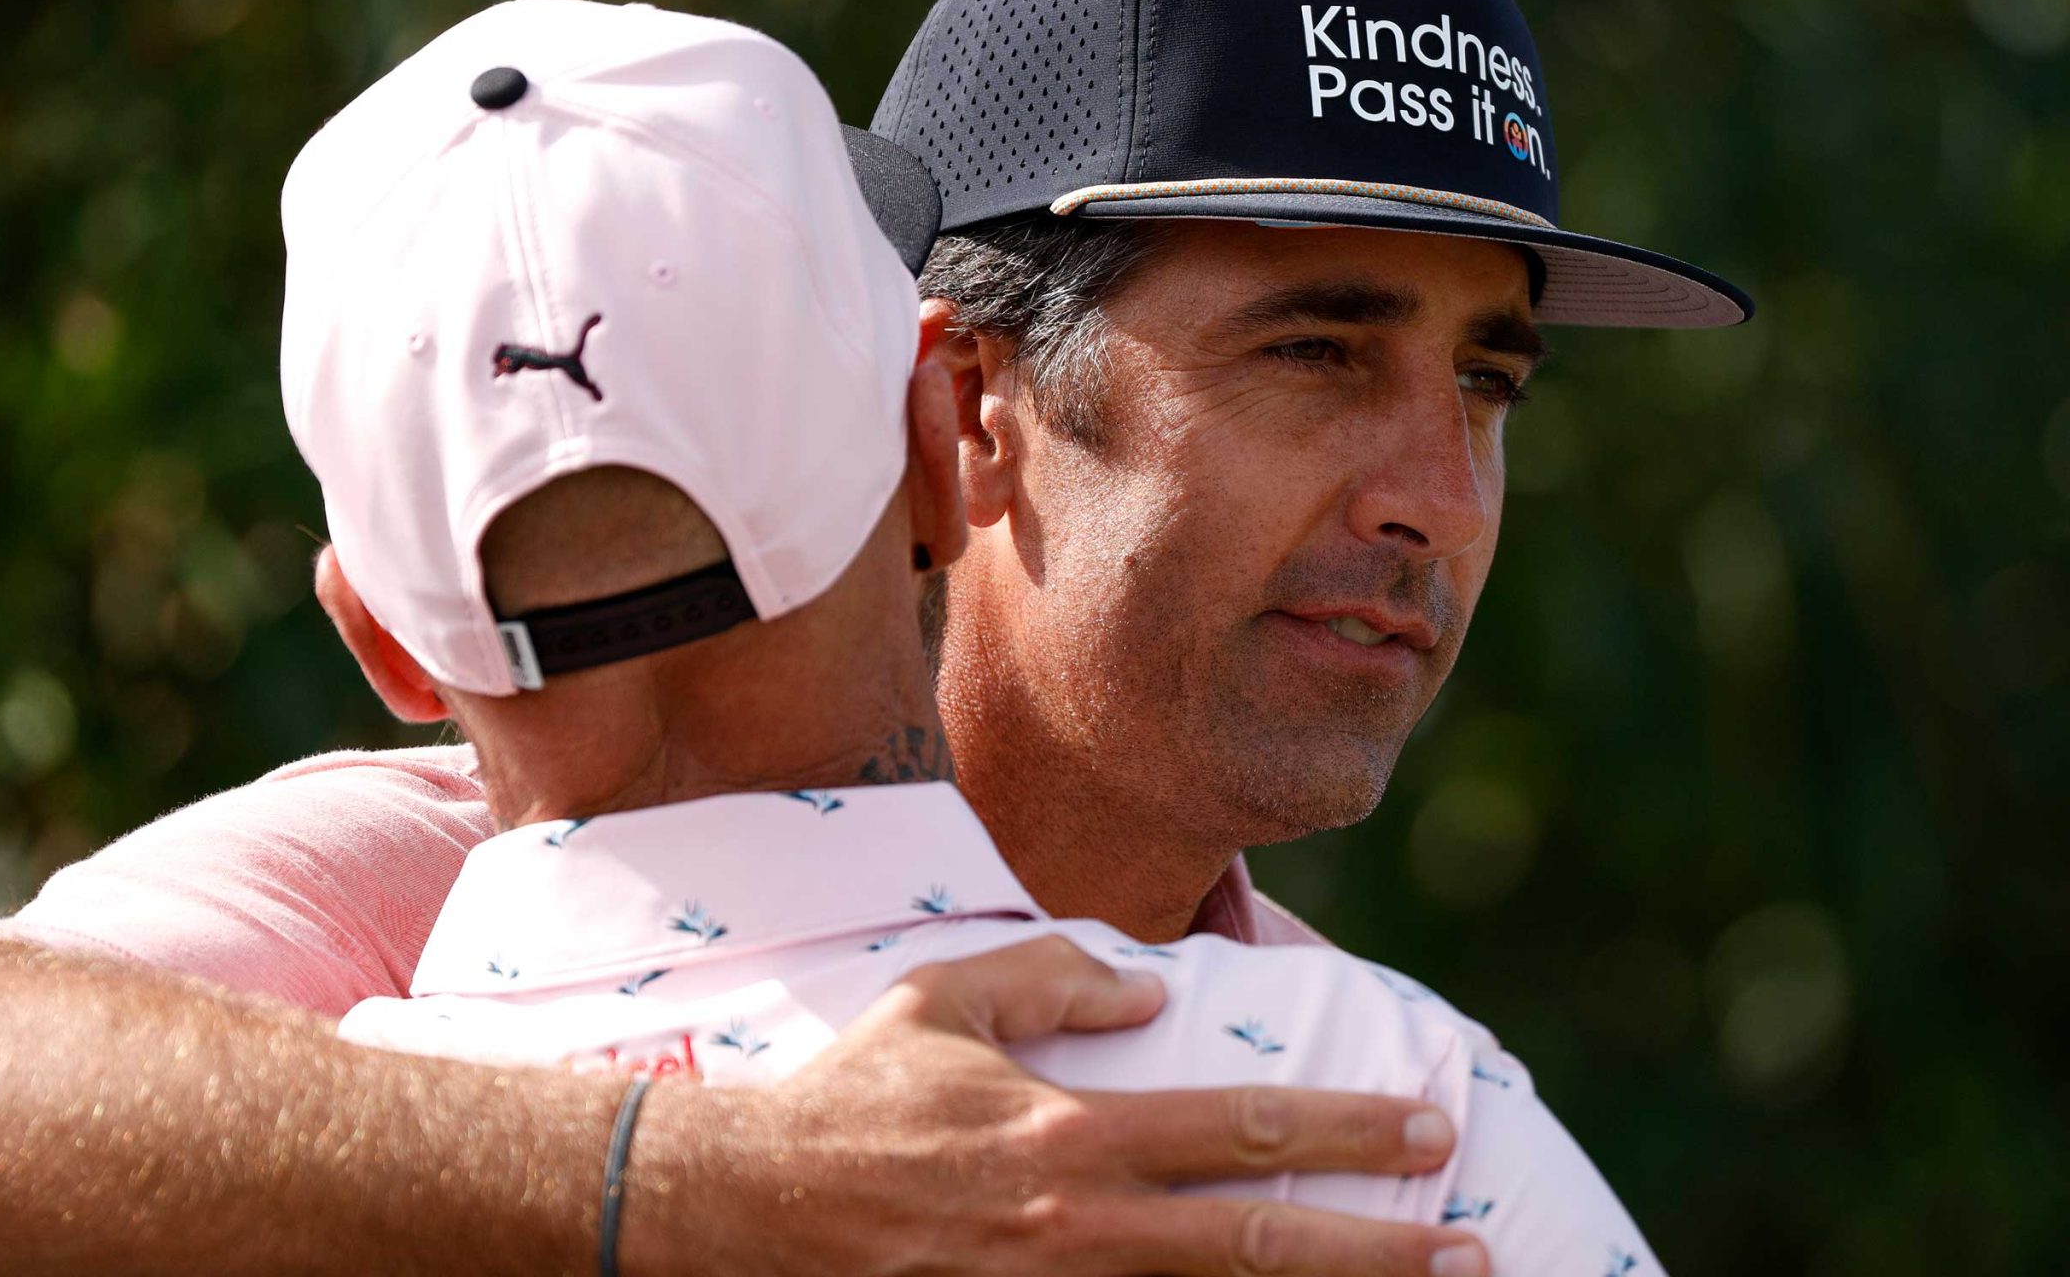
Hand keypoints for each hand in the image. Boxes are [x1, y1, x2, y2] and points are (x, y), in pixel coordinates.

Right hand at [622, 935, 1484, 1276]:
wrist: (756, 1208)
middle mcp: (1079, 1224)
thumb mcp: (944, 998)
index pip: (1237, 1127)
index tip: (1428, 1127)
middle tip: (1474, 1250)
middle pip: (1256, 1244)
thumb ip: (1055, 979)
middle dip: (1377, 1250)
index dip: (1345, 1130)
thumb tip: (1153, 989)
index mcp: (1069, 1131)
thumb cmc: (856, 1095)